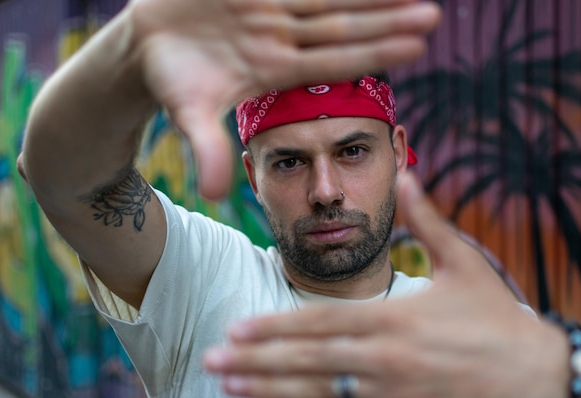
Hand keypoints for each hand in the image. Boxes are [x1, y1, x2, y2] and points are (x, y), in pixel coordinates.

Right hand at [128, 0, 440, 198]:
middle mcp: (281, 36)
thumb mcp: (189, 114)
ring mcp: (270, 8)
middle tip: (434, 15)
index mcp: (275, 68)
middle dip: (388, 21)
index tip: (417, 48)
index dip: (374, 53)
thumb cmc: (170, 81)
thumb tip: (215, 196)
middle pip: (343, 27)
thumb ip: (208, 149)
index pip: (335, 61)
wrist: (146, 45)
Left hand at [204, 171, 569, 397]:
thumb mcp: (465, 264)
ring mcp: (391, 395)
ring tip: (231, 387)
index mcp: (395, 319)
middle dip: (257, 361)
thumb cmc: (497, 320)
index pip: (320, 323)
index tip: (237, 328)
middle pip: (308, 362)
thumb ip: (430, 220)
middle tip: (214, 360)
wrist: (537, 378)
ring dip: (271, 390)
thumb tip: (407, 173)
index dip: (275, 327)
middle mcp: (386, 360)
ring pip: (319, 395)